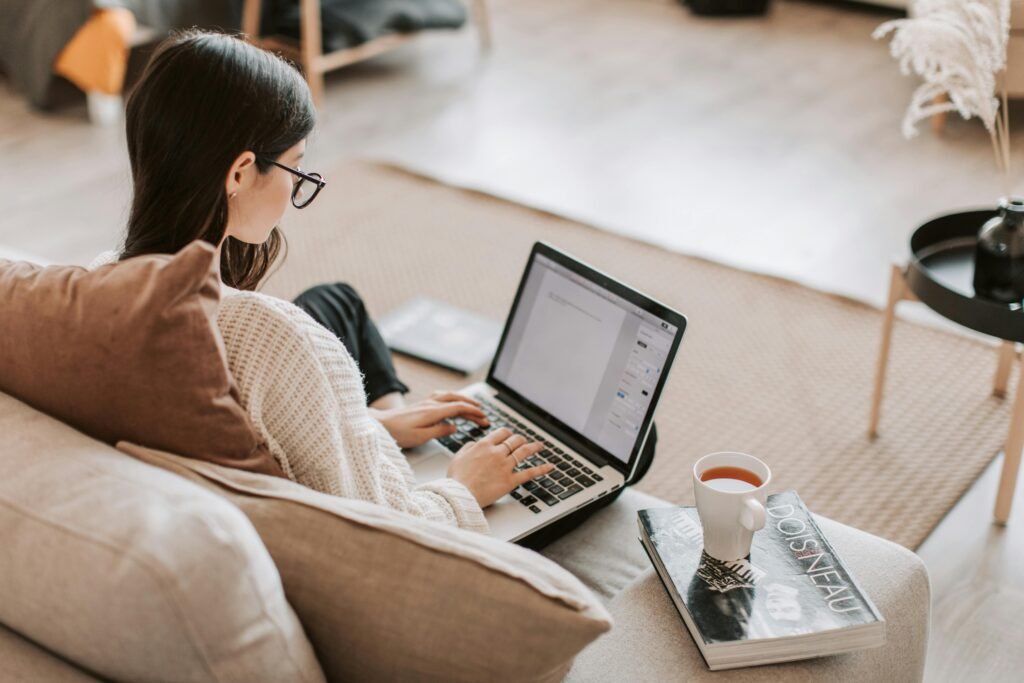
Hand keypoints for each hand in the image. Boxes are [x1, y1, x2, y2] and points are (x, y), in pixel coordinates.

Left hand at [370, 391, 488, 448]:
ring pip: (449, 396)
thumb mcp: (420, 437)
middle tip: (484, 414)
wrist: (380, 424)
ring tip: (474, 405)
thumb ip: (439, 431)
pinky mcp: (421, 404)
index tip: (484, 417)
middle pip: (457, 400)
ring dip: (463, 400)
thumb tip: (454, 428)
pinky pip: (442, 396)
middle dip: (472, 406)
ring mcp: (426, 402)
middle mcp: (431, 404)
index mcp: (433, 412)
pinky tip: (454, 402)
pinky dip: (453, 398)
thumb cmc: (398, 433)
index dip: (473, 412)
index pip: (458, 408)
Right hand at [447, 427, 554, 507]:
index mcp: (484, 445)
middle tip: (523, 441)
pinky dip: (542, 469)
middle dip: (520, 439)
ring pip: (524, 452)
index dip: (507, 433)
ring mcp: (505, 466)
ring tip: (539, 446)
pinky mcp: (511, 481)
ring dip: (533, 447)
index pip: (501, 433)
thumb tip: (475, 444)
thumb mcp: (457, 457)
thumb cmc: (456, 479)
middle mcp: (497, 453)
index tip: (509, 435)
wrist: (460, 494)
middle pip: (514, 440)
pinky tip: (550, 466)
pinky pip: (530, 473)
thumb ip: (468, 447)